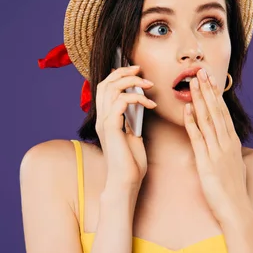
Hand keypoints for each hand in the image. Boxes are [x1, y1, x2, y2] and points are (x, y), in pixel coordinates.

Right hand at [95, 65, 156, 192]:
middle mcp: (101, 118)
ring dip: (132, 82)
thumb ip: (132, 120)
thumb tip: (140, 104)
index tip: (135, 70)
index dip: (117, 75)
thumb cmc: (131, 163)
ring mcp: (104, 123)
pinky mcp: (111, 128)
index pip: (104, 88)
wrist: (126, 182)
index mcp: (105, 119)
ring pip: (111, 89)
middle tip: (140, 69)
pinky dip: (137, 98)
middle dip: (123, 72)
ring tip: (149, 85)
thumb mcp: (133, 136)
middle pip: (104, 83)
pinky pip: (121, 102)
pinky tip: (150, 105)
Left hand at [183, 69, 250, 220]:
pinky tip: (188, 108)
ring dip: (200, 99)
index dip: (215, 94)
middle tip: (201, 71)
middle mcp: (226, 143)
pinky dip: (192, 122)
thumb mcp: (232, 165)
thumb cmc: (233, 190)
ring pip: (208, 119)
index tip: (210, 79)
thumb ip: (226, 150)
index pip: (223, 112)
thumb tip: (223, 142)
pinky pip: (198, 138)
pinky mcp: (206, 162)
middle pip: (216, 111)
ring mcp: (217, 151)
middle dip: (207, 90)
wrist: (236, 210)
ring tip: (192, 82)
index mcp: (232, 142)